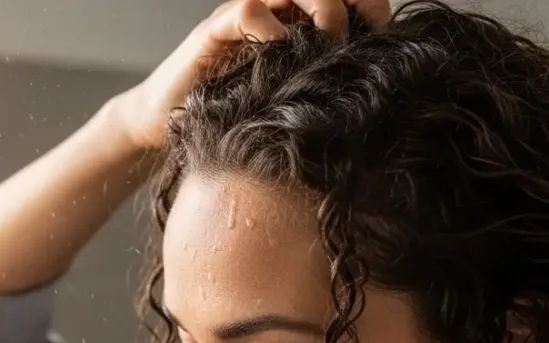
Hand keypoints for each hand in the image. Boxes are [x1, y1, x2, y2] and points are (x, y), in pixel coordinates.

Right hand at [114, 0, 389, 150]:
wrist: (163, 125)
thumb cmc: (230, 118)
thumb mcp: (284, 103)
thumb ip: (318, 91)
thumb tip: (372, 103)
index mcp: (292, 24)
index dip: (368, 6)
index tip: (386, 35)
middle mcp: (269, 12)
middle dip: (349, 5)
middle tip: (358, 40)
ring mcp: (239, 18)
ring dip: (318, 10)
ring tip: (326, 43)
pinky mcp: (212, 33)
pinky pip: (246, 10)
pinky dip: (270, 28)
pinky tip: (280, 54)